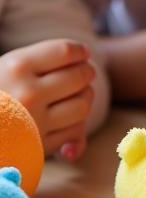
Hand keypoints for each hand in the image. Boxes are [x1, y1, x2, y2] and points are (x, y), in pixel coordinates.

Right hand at [0, 40, 95, 156]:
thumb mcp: (5, 70)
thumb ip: (40, 61)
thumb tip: (86, 52)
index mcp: (16, 67)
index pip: (66, 51)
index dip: (80, 52)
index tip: (82, 54)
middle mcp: (27, 93)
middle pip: (80, 76)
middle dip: (86, 74)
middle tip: (82, 74)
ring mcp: (34, 121)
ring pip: (82, 104)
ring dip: (84, 99)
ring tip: (73, 96)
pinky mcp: (39, 145)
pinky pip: (74, 132)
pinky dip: (74, 126)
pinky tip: (61, 120)